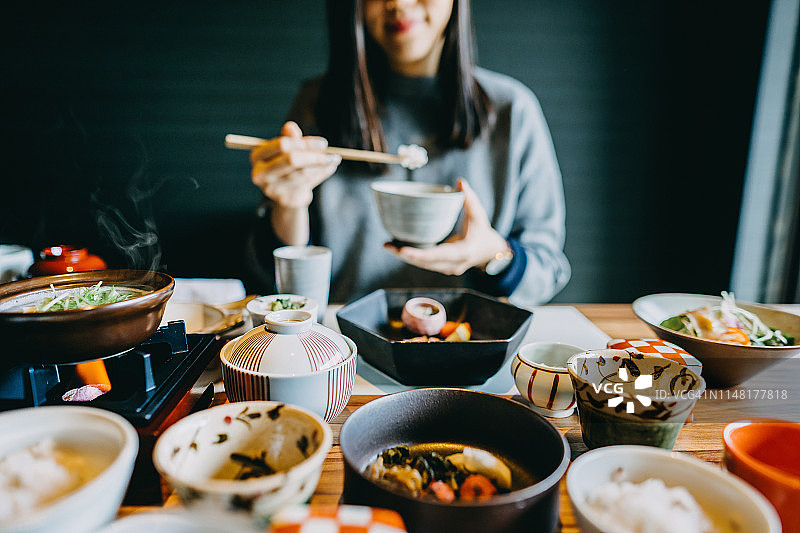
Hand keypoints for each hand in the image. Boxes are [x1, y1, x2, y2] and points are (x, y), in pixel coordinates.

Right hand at [250, 121, 340, 207]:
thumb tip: (290, 126)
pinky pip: (306, 184)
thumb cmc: (286, 165)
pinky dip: (321, 174)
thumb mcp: (287, 149)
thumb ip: (290, 138)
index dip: (304, 143)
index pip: (282, 145)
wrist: (286, 193)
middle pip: (292, 160)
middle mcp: (260, 173)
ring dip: (322, 166)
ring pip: (302, 173)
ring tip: (334, 159)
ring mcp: (271, 188)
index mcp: (257, 156)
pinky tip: (329, 168)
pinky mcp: (284, 199)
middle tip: (332, 154)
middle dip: (315, 156)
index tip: (323, 143)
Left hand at [384, 179, 508, 274]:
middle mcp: (454, 264)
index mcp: (464, 252)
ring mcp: (448, 268)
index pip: (440, 255)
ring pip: (423, 265)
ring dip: (405, 257)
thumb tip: (460, 181)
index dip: (421, 254)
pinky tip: (396, 248)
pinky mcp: (442, 267)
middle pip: (426, 263)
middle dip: (406, 255)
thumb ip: (470, 199)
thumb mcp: (479, 215)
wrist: (489, 252)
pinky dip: (411, 256)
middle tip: (388, 246)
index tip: (404, 250)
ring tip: (387, 246)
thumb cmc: (483, 232)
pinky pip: (425, 263)